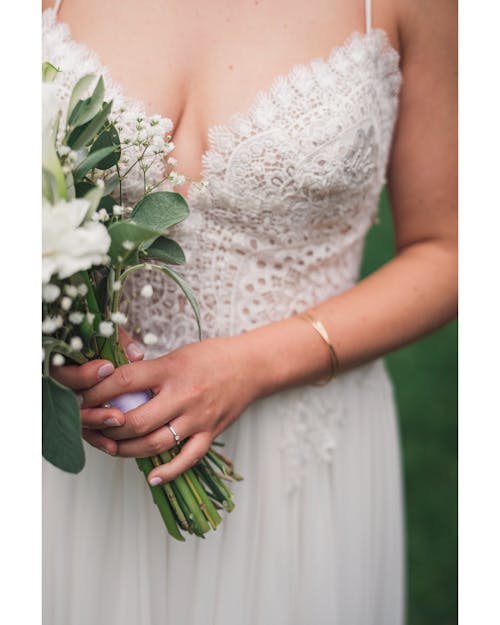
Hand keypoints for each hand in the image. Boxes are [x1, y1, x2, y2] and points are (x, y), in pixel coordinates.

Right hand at [50, 327, 144, 454]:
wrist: (107, 355)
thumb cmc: (106, 341)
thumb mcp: (110, 335)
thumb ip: (120, 342)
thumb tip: (135, 355)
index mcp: (64, 364)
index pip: (67, 373)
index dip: (86, 373)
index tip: (108, 368)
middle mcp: (65, 387)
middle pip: (72, 401)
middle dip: (94, 406)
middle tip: (116, 409)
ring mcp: (74, 404)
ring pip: (79, 419)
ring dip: (98, 423)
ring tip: (120, 422)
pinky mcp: (85, 418)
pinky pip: (88, 433)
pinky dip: (100, 440)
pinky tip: (114, 446)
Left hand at [79, 336, 258, 483]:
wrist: (251, 366)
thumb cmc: (212, 357)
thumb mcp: (175, 355)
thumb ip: (148, 372)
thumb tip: (114, 386)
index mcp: (171, 370)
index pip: (125, 381)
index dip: (98, 393)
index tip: (83, 399)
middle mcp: (183, 396)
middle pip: (136, 420)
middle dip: (108, 428)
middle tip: (93, 428)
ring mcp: (197, 418)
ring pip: (155, 444)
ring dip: (128, 450)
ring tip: (112, 448)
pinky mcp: (210, 433)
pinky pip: (187, 459)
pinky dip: (168, 471)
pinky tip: (152, 477)